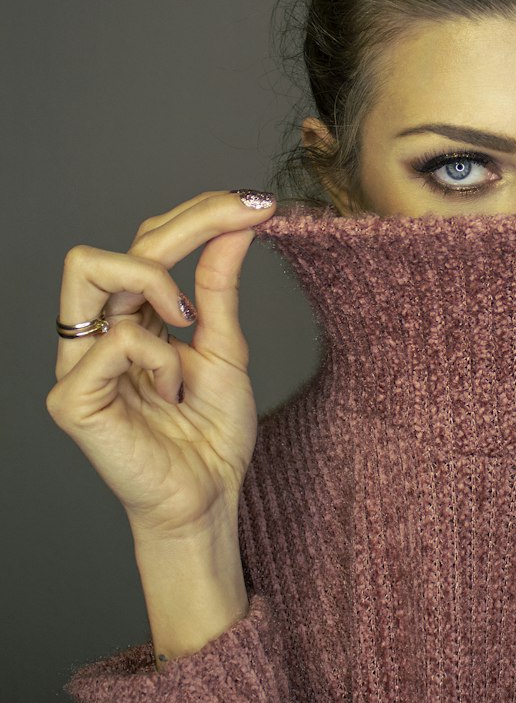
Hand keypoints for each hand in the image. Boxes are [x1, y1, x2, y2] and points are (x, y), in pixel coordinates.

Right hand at [46, 189, 275, 542]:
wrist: (209, 499)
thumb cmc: (211, 434)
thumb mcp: (225, 346)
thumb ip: (218, 286)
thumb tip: (234, 224)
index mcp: (130, 318)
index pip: (148, 242)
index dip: (200, 213)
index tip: (257, 203)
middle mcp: (96, 333)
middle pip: (114, 241)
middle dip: (185, 223)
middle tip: (241, 219)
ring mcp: (78, 364)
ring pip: (90, 269)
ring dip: (157, 287)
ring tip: (188, 329)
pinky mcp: (72, 399)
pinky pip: (113, 340)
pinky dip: (158, 357)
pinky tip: (170, 391)